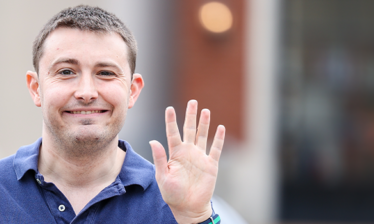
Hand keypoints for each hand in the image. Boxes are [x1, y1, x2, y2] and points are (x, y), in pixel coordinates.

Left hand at [150, 100, 225, 223]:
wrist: (188, 208)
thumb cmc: (172, 194)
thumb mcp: (163, 176)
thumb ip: (160, 158)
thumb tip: (153, 140)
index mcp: (175, 153)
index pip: (172, 133)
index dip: (171, 121)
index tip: (169, 108)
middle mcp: (188, 152)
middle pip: (190, 130)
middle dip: (190, 116)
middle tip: (192, 102)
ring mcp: (200, 157)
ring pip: (203, 136)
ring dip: (204, 123)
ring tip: (205, 110)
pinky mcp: (211, 165)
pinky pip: (215, 149)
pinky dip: (218, 139)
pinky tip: (220, 127)